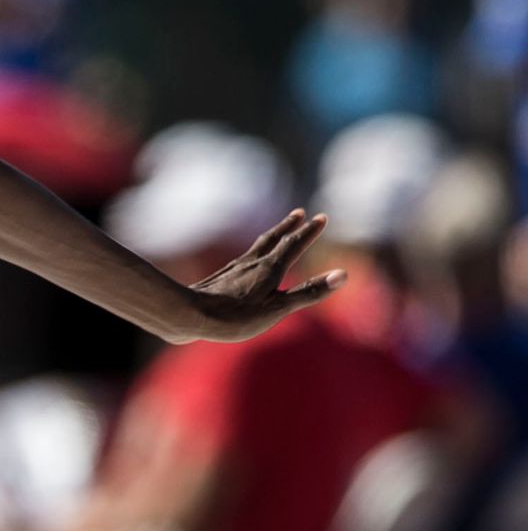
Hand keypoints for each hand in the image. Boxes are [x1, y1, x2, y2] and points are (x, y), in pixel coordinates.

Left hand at [183, 209, 345, 342]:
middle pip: (272, 239)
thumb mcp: (278, 309)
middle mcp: (250, 263)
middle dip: (288, 227)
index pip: (294, 245)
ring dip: (270, 237)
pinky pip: (241, 260)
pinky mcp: (219, 279)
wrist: (187, 315)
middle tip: (299, 213)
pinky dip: (251, 254)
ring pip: (255, 248)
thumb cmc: (236, 317)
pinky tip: (244, 262)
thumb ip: (309, 292)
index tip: (321, 217)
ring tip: (276, 233)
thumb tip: (343, 274)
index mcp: (269, 269)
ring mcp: (233, 269)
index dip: (309, 232)